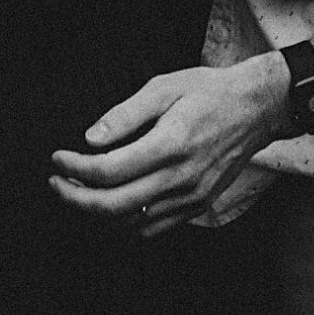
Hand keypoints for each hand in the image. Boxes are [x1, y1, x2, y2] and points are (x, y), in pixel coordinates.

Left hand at [49, 55, 291, 235]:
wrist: (257, 109)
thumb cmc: (209, 92)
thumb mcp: (164, 87)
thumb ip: (125, 114)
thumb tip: (90, 139)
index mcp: (171, 144)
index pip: (109, 170)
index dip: (75, 168)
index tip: (57, 158)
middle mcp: (181, 177)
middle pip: (114, 205)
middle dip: (75, 198)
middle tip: (56, 183)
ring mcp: (191, 197)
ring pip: (131, 222)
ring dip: (97, 212)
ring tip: (79, 192)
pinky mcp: (197, 206)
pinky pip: (152, 228)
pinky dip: (124, 222)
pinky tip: (111, 203)